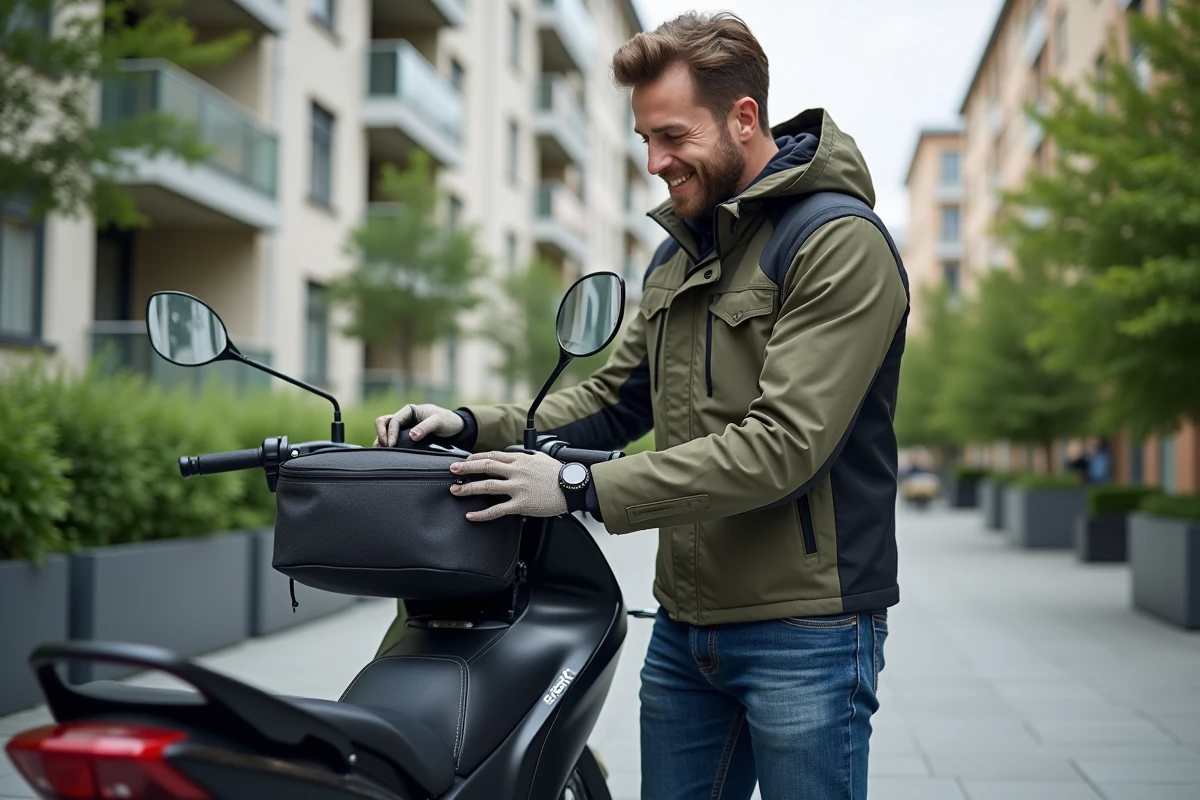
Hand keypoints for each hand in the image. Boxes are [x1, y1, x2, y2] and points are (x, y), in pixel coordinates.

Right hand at [374, 403, 463, 446]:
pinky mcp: (404, 435)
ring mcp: (403, 426)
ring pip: (384, 431)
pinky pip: (391, 438)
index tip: (391, 446)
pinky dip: (387, 445)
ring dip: (381, 441)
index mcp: (408, 410)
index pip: (393, 421)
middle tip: (385, 449)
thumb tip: (412, 435)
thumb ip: (426, 427)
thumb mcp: (438, 422)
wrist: (453, 426)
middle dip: (381, 435)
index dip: (390, 433)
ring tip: (382, 454)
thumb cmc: (446, 421)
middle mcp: (403, 417)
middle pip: (383, 423)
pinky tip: (388, 455)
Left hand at [448, 451, 566, 520]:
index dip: (475, 457)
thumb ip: (525, 456)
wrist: (573, 487)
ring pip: (487, 486)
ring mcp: (518, 487)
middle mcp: (517, 471)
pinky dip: (482, 514)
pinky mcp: (521, 504)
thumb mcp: (541, 458)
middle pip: (485, 466)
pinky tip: (471, 515)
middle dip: (465, 468)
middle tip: (452, 471)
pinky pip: (497, 509)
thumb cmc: (559, 474)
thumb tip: (516, 455)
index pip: (492, 455)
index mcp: (520, 459)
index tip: (465, 460)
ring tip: (455, 491)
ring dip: (468, 488)